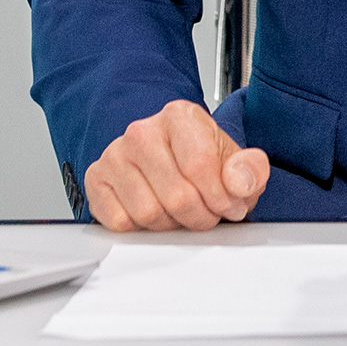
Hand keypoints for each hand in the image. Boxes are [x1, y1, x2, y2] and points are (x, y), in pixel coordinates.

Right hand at [83, 99, 270, 231]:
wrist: (173, 161)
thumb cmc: (202, 161)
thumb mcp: (238, 163)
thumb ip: (250, 170)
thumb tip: (239, 182)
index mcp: (180, 117)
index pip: (199, 166)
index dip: (220, 197)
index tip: (229, 205)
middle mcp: (142, 131)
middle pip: (176, 196)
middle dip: (199, 216)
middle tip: (206, 213)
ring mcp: (114, 154)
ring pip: (148, 213)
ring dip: (171, 224)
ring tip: (181, 212)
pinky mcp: (96, 179)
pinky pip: (120, 223)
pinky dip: (142, 229)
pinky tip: (155, 211)